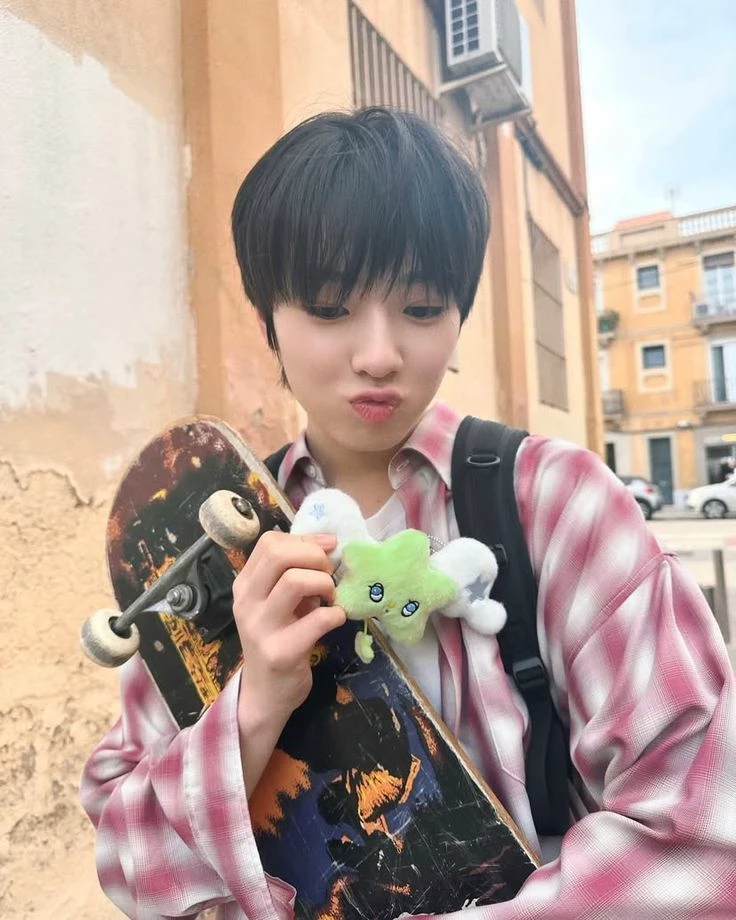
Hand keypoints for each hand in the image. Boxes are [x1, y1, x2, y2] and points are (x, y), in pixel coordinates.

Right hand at [232, 530, 345, 792]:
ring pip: (295, 581)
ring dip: (324, 584)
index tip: (327, 549)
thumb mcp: (277, 603)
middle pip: (278, 554)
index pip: (269, 542)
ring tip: (331, 598)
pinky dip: (335, 614)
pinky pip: (316, 620)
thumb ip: (293, 574)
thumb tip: (328, 543)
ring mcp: (260, 627)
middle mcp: (246, 602)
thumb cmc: (277, 641)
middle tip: (329, 574)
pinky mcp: (281, 652)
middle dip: (314, 556)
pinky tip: (336, 620)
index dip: (304, 539)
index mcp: (245, 585)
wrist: (265, 696)